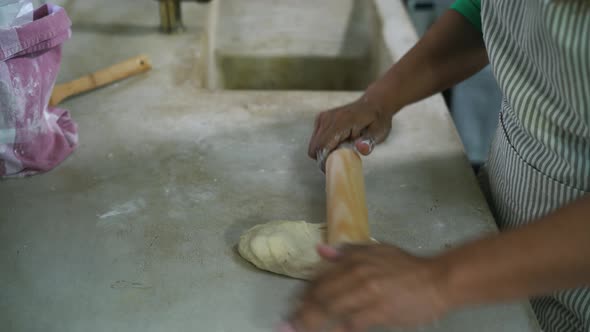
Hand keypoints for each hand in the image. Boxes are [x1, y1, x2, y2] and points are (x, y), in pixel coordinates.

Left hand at [281, 244, 449, 331]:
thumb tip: (320, 250)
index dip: (302, 294)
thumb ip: (347, 252)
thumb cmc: (406, 267)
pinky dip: (335, 331)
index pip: (319, 278)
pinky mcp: (378, 311)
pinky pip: (349, 325)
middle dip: (300, 312)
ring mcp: (366, 293)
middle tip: (285, 326)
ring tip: (295, 331)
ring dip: (309, 323)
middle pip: (319, 295)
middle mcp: (355, 273)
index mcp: (353, 259)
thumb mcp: (376, 251)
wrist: (436, 279)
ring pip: (329, 310)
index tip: (291, 307)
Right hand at [307, 95, 393, 167]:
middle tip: (339, 160)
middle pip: (315, 147)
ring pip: (314, 144)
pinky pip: (316, 138)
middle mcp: (328, 118)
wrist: (374, 104)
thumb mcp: (379, 132)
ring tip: (340, 149)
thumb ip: (369, 141)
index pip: (322, 146)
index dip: (325, 161)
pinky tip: (337, 143)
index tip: (335, 168)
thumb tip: (362, 148)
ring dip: (324, 151)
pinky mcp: (321, 118)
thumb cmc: (377, 120)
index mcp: (341, 121)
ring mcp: (323, 117)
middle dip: (323, 157)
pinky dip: (323, 145)